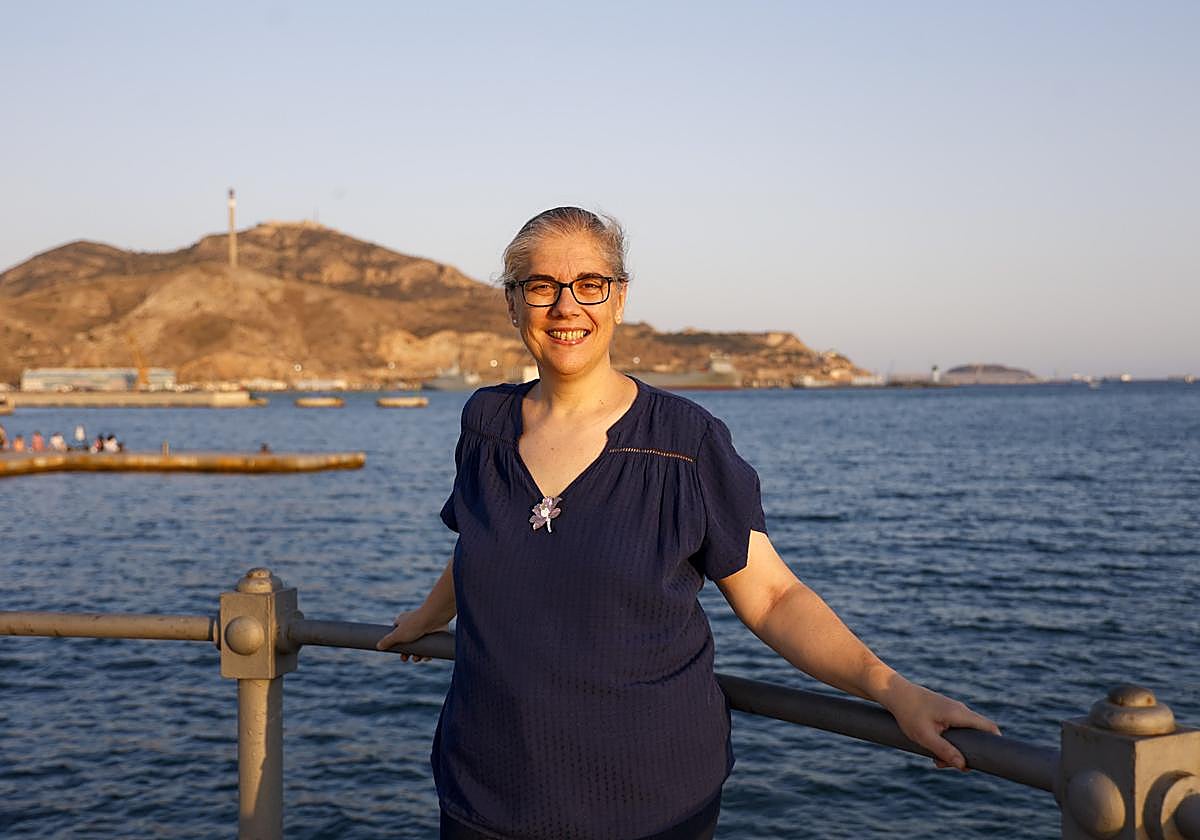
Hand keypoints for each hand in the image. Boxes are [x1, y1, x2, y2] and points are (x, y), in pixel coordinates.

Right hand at [375, 609, 445, 661]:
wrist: (434, 618)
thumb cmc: (414, 624)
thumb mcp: (397, 634)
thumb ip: (387, 641)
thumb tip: (378, 646)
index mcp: (403, 621)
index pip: (397, 632)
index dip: (396, 643)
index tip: (397, 651)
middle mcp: (414, 625)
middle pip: (408, 642)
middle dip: (407, 652)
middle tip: (405, 659)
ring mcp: (425, 629)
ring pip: (419, 646)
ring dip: (418, 655)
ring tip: (417, 659)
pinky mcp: (434, 634)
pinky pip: (430, 646)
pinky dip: (428, 653)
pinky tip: (427, 657)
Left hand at [879, 677, 1000, 770]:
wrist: (893, 692)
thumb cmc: (908, 712)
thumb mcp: (925, 736)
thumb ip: (945, 751)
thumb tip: (963, 766)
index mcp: (960, 714)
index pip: (989, 727)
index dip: (996, 743)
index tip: (991, 760)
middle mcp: (960, 710)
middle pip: (976, 735)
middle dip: (966, 753)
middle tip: (947, 765)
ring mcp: (952, 710)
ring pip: (962, 734)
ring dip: (953, 749)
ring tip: (935, 760)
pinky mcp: (943, 711)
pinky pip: (953, 729)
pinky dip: (946, 741)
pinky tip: (931, 749)